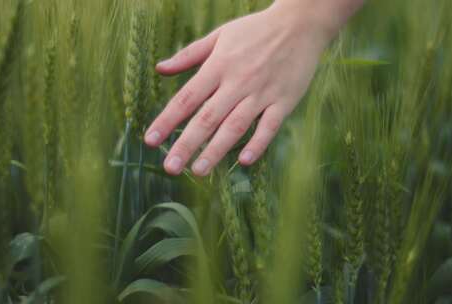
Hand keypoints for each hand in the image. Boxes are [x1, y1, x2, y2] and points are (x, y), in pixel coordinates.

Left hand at [144, 3, 341, 175]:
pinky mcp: (284, 101)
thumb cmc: (256, 30)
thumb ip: (189, 55)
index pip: (187, 98)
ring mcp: (262, 92)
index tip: (150, 140)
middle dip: (186, 144)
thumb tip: (160, 69)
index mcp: (219, 66)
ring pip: (235, 126)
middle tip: (170, 168)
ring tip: (198, 171)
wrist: (301, 23)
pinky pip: (269, 126)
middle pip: (207, 117)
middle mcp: (238, 81)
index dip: (167, 120)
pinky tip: (243, 161)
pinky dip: (257, 143)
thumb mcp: (220, 35)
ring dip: (216, 150)